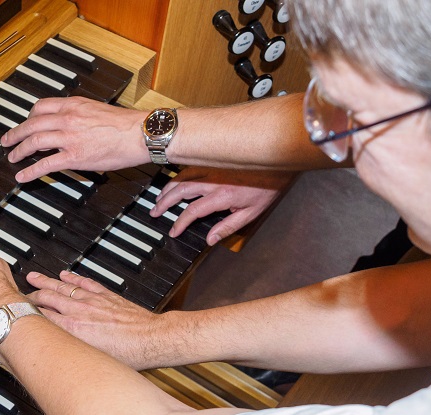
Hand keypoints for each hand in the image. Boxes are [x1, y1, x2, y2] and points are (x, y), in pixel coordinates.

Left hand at [2, 96, 147, 183]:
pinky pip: (45, 164)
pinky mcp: (74, 157)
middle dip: (15, 134)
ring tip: (12, 158)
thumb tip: (68, 126)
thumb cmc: (124, 124)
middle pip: (32, 124)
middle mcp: (67, 118)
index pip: (41, 107)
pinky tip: (22, 177)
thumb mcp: (96, 110)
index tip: (25, 124)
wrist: (139, 133)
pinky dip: (30, 171)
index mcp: (73, 105)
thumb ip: (78, 116)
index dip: (29, 117)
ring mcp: (69, 138)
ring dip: (19, 150)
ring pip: (34, 142)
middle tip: (6, 141)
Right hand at [26, 271, 160, 369]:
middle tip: (21, 295)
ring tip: (33, 277)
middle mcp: (80, 312)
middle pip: (48, 298)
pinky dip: (73, 277)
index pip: (42, 316)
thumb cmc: (128, 354)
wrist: (151, 339)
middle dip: (32, 295)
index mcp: (73, 329)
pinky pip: (85, 283)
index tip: (18, 312)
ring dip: (46, 281)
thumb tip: (60, 355)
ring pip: (63, 287)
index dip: (27, 313)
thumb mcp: (91, 359)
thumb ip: (72, 352)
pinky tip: (64, 274)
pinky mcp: (106, 296)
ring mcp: (93, 301)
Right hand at [151, 167, 293, 245]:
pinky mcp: (214, 161)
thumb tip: (210, 239)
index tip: (173, 231)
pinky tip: (173, 183)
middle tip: (154, 212)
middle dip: (164, 202)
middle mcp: (214, 180)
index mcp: (222, 195)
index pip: (193, 210)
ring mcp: (212, 168)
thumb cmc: (268, 186)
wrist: (276, 159)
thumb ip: (228, 227)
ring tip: (158, 199)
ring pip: (182, 177)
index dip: (180, 222)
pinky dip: (177, 176)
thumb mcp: (252, 213)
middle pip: (181, 190)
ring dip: (167, 188)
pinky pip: (190, 167)